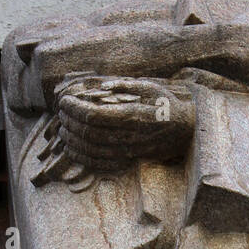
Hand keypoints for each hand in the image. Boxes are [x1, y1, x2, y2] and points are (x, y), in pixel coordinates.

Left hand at [56, 76, 194, 168]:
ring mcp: (128, 151)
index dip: (74, 109)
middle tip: (62, 112)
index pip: (93, 115)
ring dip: (72, 139)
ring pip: (90, 150)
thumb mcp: (151, 87)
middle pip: (88, 132)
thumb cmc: (166, 105)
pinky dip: (81, 157)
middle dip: (69, 122)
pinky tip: (71, 149)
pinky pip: (99, 163)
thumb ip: (125, 85)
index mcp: (132, 115)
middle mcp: (129, 136)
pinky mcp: (127, 160)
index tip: (64, 101)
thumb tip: (102, 85)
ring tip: (63, 128)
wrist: (186, 131)